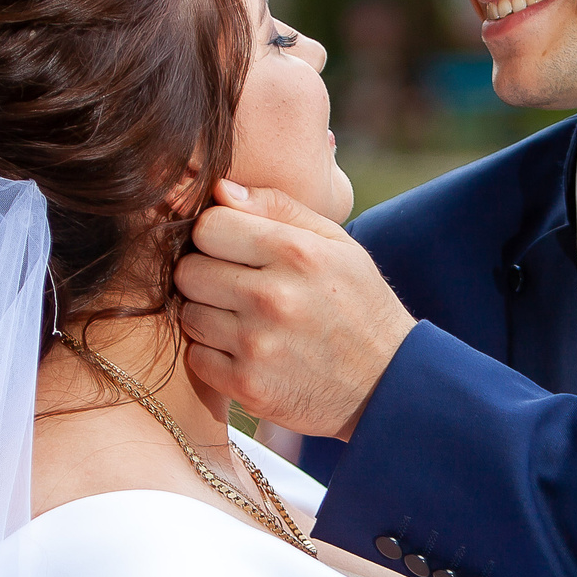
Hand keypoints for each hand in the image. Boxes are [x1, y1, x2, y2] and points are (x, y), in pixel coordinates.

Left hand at [176, 180, 416, 438]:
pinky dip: (214, 356)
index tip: (234, 248)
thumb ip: (278, 208)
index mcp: (297, 253)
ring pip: (188, 315)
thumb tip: (220, 189)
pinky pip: (196, 358)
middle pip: (188, 271)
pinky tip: (246, 352)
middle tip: (236, 286)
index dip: (217, 234)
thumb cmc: (359, 304)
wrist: (389, 385)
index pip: (208, 226)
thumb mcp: (337, 244)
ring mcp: (258, 346)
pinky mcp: (248, 387)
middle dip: (206, 275)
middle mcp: (274, 298)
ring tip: (245, 321)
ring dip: (209, 316)